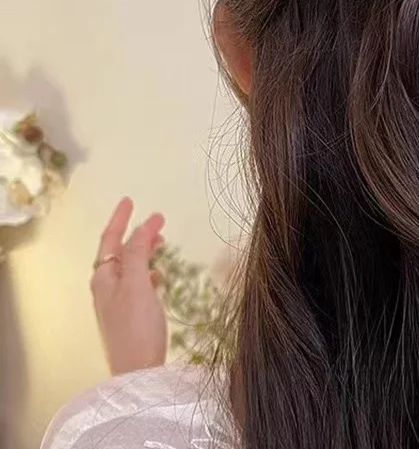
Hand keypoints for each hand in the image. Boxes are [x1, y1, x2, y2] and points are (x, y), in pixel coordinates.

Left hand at [91, 197, 167, 374]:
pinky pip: (138, 281)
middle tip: (159, 219)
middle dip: (137, 233)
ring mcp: (118, 301)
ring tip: (162, 241)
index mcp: (104, 278)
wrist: (138, 370)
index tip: (130, 200)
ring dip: (144, 250)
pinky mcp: (131, 313)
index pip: (110, 240)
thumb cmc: (136, 326)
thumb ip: (140, 252)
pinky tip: (159, 274)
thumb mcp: (138, 283)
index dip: (120, 219)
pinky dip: (148, 270)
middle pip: (120, 252)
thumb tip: (144, 225)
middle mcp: (107, 287)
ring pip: (131, 266)